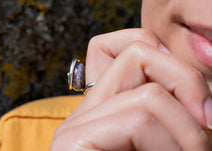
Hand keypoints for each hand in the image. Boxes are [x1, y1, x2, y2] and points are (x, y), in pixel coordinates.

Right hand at [51, 29, 211, 149]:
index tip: (202, 107)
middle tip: (208, 122)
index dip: (172, 64)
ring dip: (188, 132)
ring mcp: (78, 122)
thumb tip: (205, 105)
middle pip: (139, 54)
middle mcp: (87, 108)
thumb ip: (176, 117)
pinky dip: (170, 145)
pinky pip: (137, 119)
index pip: (130, 50)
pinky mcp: (73, 139)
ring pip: (148, 95)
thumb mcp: (168, 141)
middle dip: (186, 82)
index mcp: (106, 107)